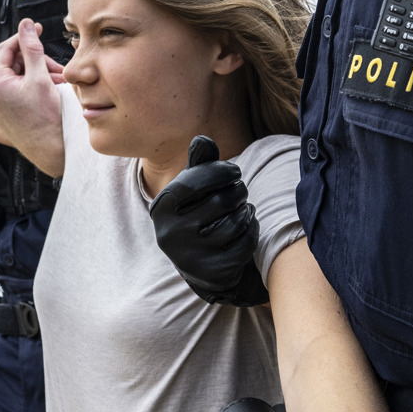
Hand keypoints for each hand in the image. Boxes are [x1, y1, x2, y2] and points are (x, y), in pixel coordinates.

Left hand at [0, 18, 65, 171]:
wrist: (49, 150)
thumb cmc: (46, 118)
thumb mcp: (40, 77)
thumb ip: (32, 47)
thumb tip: (26, 24)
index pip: (6, 48)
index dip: (23, 37)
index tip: (37, 29)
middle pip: (12, 63)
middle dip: (35, 60)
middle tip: (55, 66)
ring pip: (16, 75)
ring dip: (36, 73)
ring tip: (57, 80)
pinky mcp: (1, 111)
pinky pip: (15, 89)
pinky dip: (31, 85)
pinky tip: (49, 88)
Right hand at [147, 135, 268, 306]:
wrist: (201, 264)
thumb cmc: (197, 214)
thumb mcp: (192, 190)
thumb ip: (199, 164)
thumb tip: (203, 140)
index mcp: (160, 209)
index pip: (194, 182)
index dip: (220, 171)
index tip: (235, 171)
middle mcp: (170, 234)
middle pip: (220, 201)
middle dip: (238, 191)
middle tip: (240, 191)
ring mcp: (191, 256)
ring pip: (236, 221)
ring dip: (246, 210)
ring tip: (243, 208)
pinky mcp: (214, 271)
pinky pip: (246, 240)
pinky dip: (252, 229)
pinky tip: (246, 227)